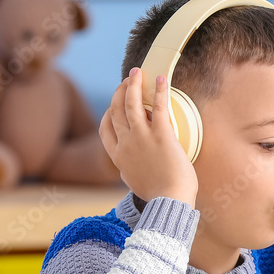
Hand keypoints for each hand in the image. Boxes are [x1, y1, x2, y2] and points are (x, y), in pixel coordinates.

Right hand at [99, 67, 197, 206]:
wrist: (169, 201)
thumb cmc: (157, 194)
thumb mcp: (134, 182)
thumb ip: (129, 169)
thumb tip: (127, 166)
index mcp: (117, 156)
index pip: (105, 128)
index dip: (108, 112)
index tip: (114, 104)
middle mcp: (125, 143)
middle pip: (116, 110)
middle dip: (119, 92)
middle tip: (127, 81)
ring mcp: (141, 137)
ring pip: (131, 103)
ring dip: (133, 85)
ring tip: (137, 73)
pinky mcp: (160, 133)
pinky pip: (157, 106)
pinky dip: (159, 90)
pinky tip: (161, 79)